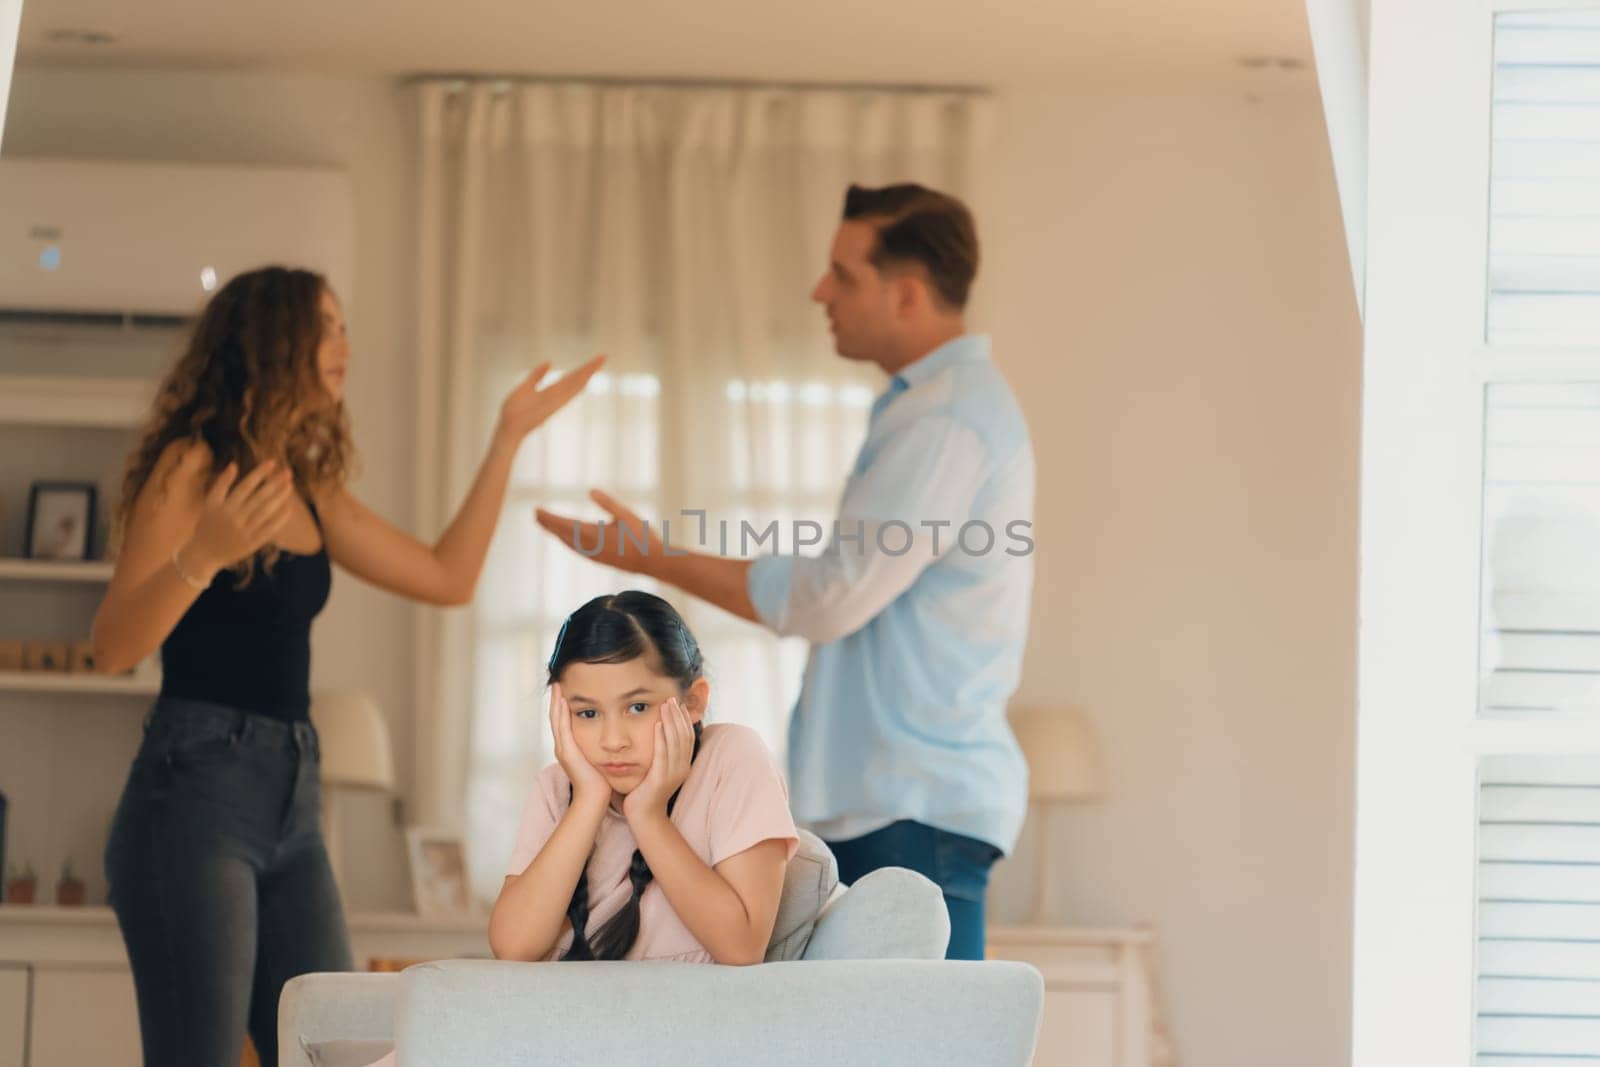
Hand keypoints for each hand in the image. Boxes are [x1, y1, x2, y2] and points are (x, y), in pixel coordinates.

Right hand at [181, 461, 295, 577]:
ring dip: (280, 498)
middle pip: (260, 497)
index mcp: (225, 506)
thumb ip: (222, 483)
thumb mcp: (210, 503)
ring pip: (267, 511)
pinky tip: (289, 508)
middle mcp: (235, 518)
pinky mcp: (252, 543)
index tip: (272, 462)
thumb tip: (234, 464)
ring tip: (290, 486)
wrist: (203, 554)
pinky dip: (280, 518)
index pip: (246, 485)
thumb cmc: (207, 524)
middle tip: (288, 472)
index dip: (259, 473)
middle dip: (275, 483)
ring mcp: (245, 531)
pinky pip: (270, 529)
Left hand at [494, 355, 605, 448]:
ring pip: (575, 383)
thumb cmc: (514, 410)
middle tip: (604, 356)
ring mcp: (556, 400)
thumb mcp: (525, 387)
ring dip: (587, 373)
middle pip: (576, 379)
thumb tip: (549, 361)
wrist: (509, 426)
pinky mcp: (552, 405)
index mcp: (551, 391)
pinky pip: (567, 393)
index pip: (570, 377)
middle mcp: (557, 396)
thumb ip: (537, 375)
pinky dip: (577, 385)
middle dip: (590, 368)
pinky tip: (586, 378)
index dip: (581, 369)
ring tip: (600, 361)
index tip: (593, 361)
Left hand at [535, 489, 659, 576]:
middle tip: (536, 515)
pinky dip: (568, 541)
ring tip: (547, 525)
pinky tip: (568, 539)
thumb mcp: (626, 514)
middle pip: (562, 534)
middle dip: (548, 524)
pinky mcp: (599, 560)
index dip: (549, 517)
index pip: (564, 524)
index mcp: (593, 534)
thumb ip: (608, 503)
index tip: (536, 510)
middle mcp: (589, 547)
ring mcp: (593, 555)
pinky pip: (577, 549)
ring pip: (569, 543)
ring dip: (556, 533)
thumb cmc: (642, 536)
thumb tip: (591, 491)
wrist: (652, 562)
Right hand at [549, 684, 609, 807]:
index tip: (564, 689)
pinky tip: (563, 701)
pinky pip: (562, 728)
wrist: (594, 798)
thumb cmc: (599, 781)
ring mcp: (563, 749)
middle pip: (556, 717)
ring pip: (556, 720)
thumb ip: (597, 747)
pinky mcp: (567, 752)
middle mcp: (563, 746)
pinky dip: (561, 714)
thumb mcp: (597, 758)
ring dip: (556, 702)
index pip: (563, 721)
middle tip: (557, 682)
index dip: (562, 705)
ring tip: (557, 686)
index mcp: (569, 747)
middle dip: (556, 699)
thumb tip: (606, 738)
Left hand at [623, 698, 695, 822]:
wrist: (644, 816)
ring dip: (670, 721)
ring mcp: (673, 774)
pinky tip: (658, 724)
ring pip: (675, 742)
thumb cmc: (646, 791)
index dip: (683, 719)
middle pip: (683, 735)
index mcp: (683, 765)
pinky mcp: (661, 778)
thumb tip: (658, 734)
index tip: (677, 703)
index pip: (687, 736)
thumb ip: (661, 755)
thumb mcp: (658, 770)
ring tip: (665, 705)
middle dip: (678, 715)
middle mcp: (682, 768)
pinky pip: (663, 754)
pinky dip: (661, 738)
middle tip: (671, 698)